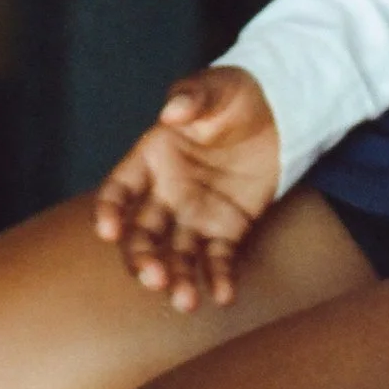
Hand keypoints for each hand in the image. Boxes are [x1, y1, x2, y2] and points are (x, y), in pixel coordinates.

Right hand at [91, 65, 279, 311]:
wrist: (280, 110)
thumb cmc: (236, 94)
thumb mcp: (215, 87)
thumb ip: (192, 97)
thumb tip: (173, 111)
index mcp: (151, 159)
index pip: (119, 191)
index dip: (109, 211)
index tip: (108, 231)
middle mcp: (166, 193)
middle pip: (143, 234)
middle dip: (142, 258)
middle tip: (153, 277)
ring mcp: (195, 214)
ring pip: (176, 254)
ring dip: (177, 278)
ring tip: (185, 301)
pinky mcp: (227, 229)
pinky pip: (218, 258)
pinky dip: (218, 278)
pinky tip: (224, 296)